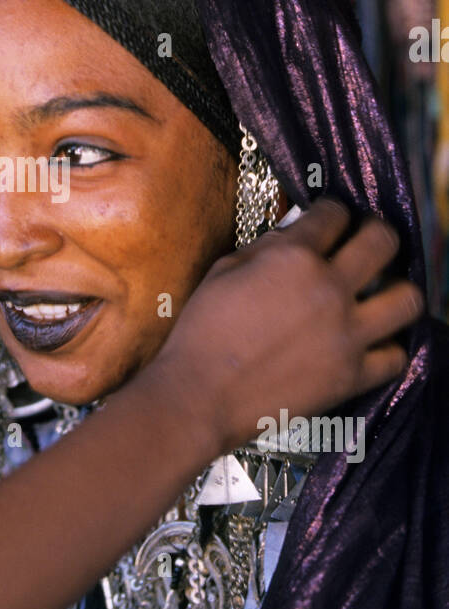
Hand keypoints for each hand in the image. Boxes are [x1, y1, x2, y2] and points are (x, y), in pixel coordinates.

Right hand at [155, 198, 423, 455]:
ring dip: (395, 290)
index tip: (330, 220)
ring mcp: (347, 334)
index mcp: (294, 257)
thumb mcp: (223, 271)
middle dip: (376, 234)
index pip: (334, 213)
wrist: (200, 395)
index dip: (331, 212)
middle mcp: (331, 288)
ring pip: (408, 299)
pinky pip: (396, 357)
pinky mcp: (352, 376)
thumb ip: (265, 248)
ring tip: (379, 295)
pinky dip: (386, 348)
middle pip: (384, 241)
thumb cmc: (202, 331)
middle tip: (366, 244)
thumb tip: (294, 237)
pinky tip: (370, 343)